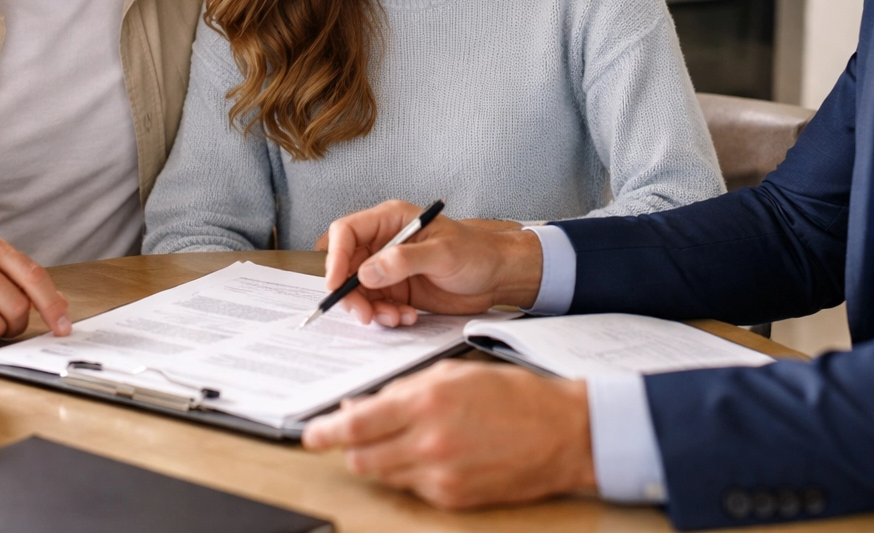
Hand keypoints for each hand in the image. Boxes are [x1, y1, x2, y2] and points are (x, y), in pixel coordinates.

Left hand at [302, 359, 595, 508]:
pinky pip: (412, 488)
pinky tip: (427, 454)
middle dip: (349, 447)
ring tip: (396, 441)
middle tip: (348, 437)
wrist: (562, 434)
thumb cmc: (514, 396)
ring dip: (378, 459)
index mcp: (425, 402)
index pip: (356, 424)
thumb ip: (403, 389)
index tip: (311, 433)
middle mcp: (428, 442)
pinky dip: (409, 472)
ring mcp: (440, 475)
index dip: (326, 431)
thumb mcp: (453, 375)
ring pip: (383, 475)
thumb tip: (362, 407)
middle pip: (361, 457)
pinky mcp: (452, 498)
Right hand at [314, 201, 543, 326]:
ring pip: (359, 290)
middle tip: (365, 314)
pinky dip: (386, 316)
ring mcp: (389, 268)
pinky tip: (408, 317)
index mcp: (391, 220)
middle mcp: (384, 243)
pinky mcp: (397, 290)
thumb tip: (367, 272)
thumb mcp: (443, 253)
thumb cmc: (477, 252)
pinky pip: (377, 305)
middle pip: (346, 266)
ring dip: (370, 309)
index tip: (336, 284)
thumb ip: (405, 260)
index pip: (346, 232)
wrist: (498, 276)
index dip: (334, 257)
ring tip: (395, 318)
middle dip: (350, 292)